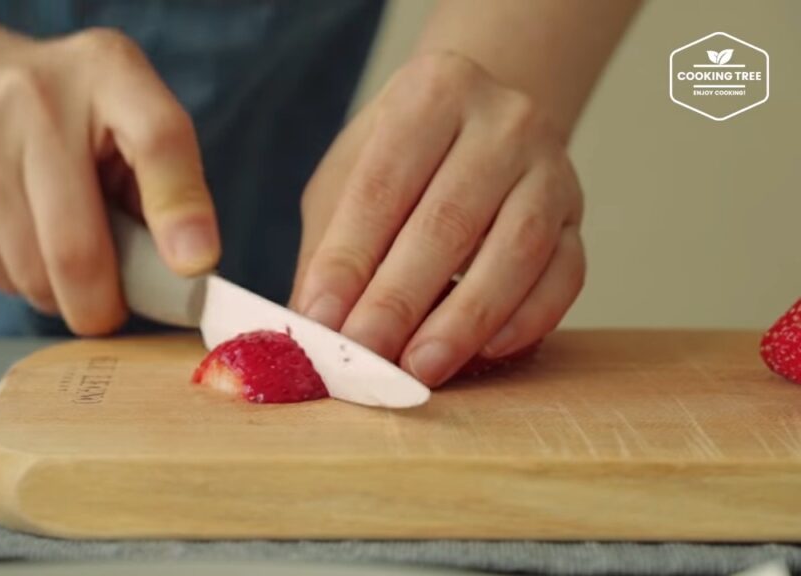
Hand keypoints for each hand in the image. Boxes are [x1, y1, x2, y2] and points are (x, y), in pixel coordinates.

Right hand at [0, 18, 218, 334]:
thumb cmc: (62, 113)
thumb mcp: (125, 113)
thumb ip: (163, 181)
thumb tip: (185, 270)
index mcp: (110, 73)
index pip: (158, 139)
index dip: (180, 209)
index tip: (194, 266)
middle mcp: (38, 102)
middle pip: (78, 249)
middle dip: (103, 305)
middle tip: (111, 308)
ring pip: (34, 279)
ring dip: (58, 294)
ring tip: (60, 252)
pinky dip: (18, 281)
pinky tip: (15, 237)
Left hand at [290, 52, 584, 386]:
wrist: (481, 122)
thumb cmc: (401, 157)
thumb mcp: (348, 177)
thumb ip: (331, 246)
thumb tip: (316, 325)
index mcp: (432, 92)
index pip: (383, 186)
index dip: (350, 259)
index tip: (323, 319)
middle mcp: (502, 121)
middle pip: (449, 220)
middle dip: (401, 299)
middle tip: (367, 353)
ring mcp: (550, 167)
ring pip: (515, 250)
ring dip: (464, 319)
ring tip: (420, 367)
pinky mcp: (576, 215)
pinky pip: (564, 273)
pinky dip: (528, 317)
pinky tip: (489, 349)